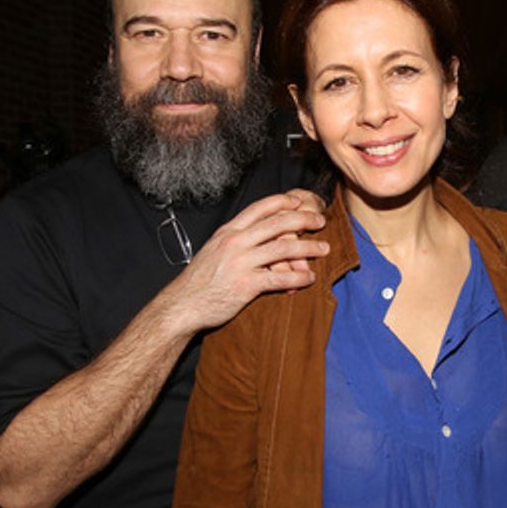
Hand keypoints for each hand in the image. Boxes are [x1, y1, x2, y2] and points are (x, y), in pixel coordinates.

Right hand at [164, 192, 328, 331]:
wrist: (182, 305)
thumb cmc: (199, 280)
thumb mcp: (214, 251)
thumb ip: (236, 242)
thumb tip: (260, 238)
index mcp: (228, 232)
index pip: (259, 208)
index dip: (282, 202)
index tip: (299, 202)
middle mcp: (235, 243)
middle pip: (278, 224)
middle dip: (304, 220)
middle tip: (320, 222)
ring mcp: (241, 262)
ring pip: (284, 248)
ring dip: (309, 248)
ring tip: (324, 250)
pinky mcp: (246, 285)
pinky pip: (280, 278)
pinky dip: (299, 278)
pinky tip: (309, 279)